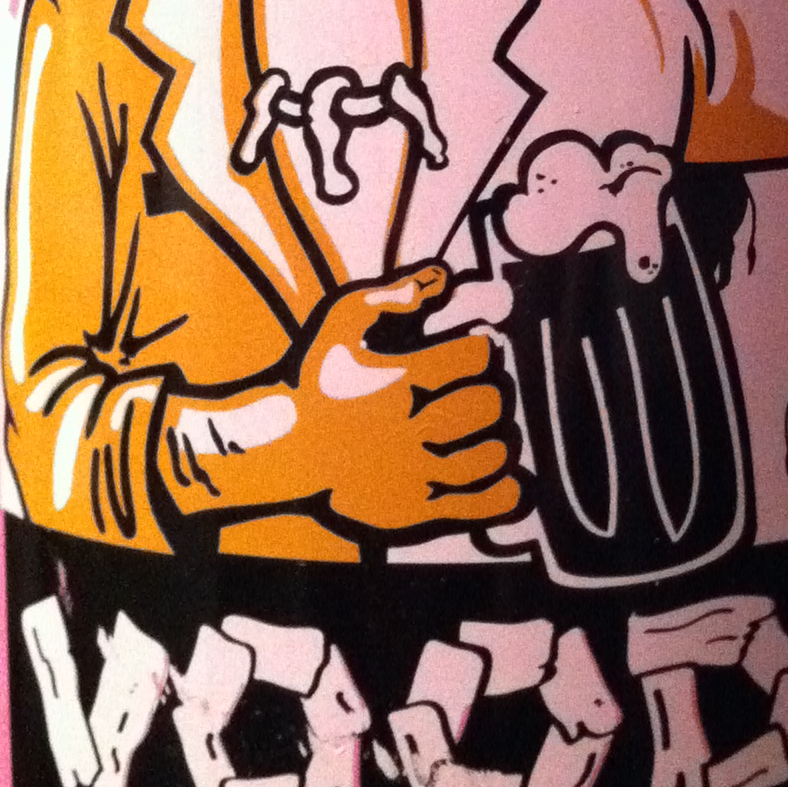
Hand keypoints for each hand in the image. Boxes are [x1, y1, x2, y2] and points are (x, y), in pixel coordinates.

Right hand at [297, 263, 521, 536]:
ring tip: (489, 430)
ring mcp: (415, 473)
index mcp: (401, 380)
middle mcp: (413, 427)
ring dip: (500, 438)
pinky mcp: (416, 510)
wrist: (283, 449)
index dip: (485, 350)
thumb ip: (390, 295)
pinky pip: (480, 504)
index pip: (477, 358)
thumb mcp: (340, 324)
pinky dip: (503, 490)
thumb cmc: (316, 382)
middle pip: (490, 404)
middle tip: (483, 391)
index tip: (477, 352)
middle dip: (494, 391)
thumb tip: (441, 276)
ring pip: (491, 454)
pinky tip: (504, 476)